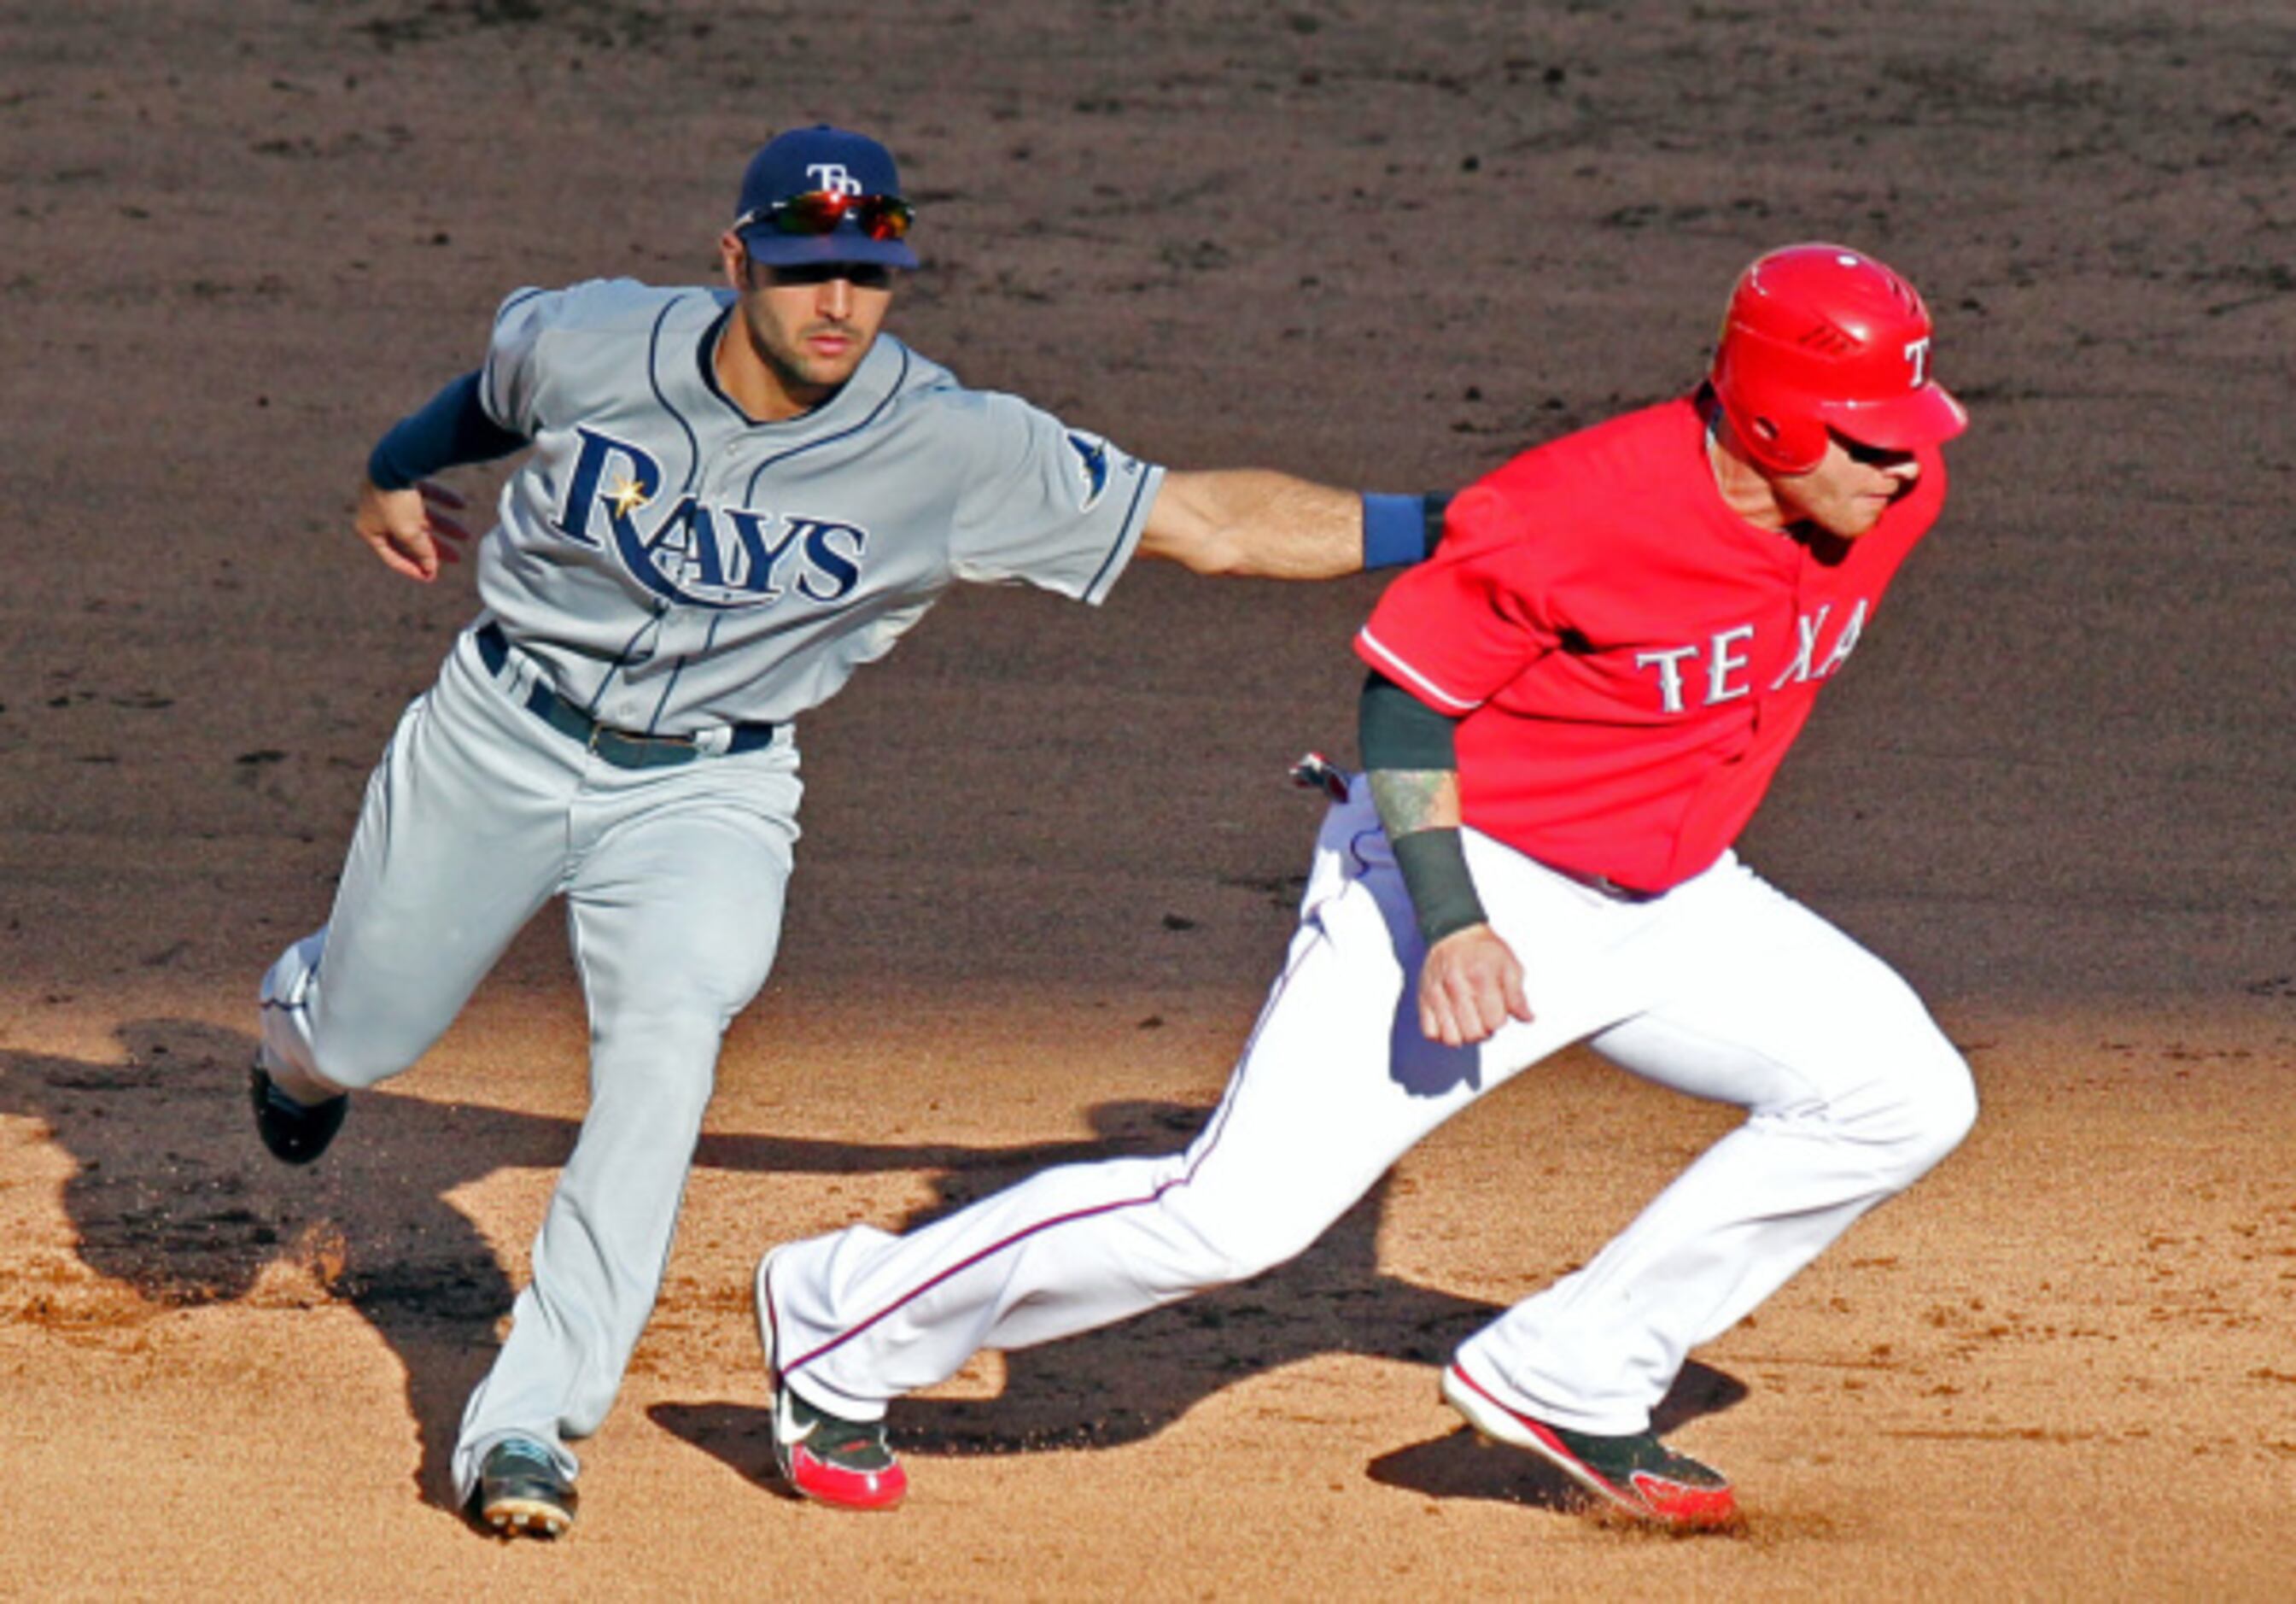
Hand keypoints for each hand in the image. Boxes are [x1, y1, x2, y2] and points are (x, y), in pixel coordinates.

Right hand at [354, 477, 472, 581]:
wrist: (396, 461)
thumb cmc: (396, 501)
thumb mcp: (410, 533)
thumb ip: (421, 552)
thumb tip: (431, 572)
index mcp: (370, 529)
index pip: (392, 556)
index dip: (413, 568)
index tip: (431, 576)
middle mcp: (377, 513)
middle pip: (411, 537)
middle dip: (436, 548)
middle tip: (457, 558)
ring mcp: (389, 494)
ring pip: (421, 516)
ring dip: (445, 526)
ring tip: (466, 535)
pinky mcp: (402, 478)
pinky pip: (426, 494)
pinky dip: (443, 499)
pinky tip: (462, 505)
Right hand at [1417, 924, 1532, 1046]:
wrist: (1455, 932)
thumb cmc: (1483, 950)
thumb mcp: (1510, 966)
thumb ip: (1518, 996)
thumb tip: (1527, 1018)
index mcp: (1481, 977)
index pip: (1495, 1022)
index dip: (1500, 1021)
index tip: (1498, 1012)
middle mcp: (1456, 985)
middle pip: (1473, 1033)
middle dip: (1484, 1032)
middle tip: (1484, 1018)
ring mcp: (1437, 993)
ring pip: (1451, 1038)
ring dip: (1464, 1036)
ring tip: (1468, 1023)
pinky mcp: (1423, 998)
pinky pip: (1430, 1032)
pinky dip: (1442, 1035)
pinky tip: (1451, 1024)